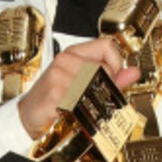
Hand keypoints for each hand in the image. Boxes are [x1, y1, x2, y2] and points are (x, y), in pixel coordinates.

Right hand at [17, 37, 139, 139]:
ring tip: (82, 107)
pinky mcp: (56, 93)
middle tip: (95, 98)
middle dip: (106, 87)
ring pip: (96, 85)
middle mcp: (66, 60)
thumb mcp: (82, 85)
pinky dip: (82, 111)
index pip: (107, 45)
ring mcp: (60, 75)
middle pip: (105, 67)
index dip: (116, 62)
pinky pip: (83, 100)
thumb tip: (134, 72)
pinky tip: (74, 114)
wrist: (26, 117)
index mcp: (73, 53)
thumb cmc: (53, 100)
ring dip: (93, 101)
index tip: (112, 77)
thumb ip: (110, 78)